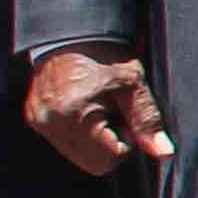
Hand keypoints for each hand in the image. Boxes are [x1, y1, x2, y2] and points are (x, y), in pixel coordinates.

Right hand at [23, 46, 174, 177]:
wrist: (72, 33)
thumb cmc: (106, 56)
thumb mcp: (133, 85)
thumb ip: (147, 121)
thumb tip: (163, 152)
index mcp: (74, 114)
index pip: (108, 160)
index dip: (125, 142)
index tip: (124, 116)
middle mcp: (50, 122)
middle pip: (93, 164)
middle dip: (109, 145)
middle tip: (112, 113)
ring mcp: (38, 121)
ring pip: (78, 156)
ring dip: (94, 141)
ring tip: (97, 109)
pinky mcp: (33, 118)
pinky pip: (64, 143)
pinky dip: (79, 133)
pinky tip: (83, 110)